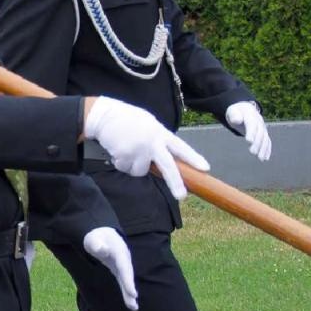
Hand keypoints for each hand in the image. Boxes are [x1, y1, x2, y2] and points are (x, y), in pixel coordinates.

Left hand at [82, 228, 137, 310]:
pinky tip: (130, 304)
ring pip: (127, 280)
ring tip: (133, 308)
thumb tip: (101, 249)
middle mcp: (124, 259)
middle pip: (128, 274)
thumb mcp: (93, 239)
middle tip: (133, 298)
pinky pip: (124, 282)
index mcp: (119, 251)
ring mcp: (123, 265)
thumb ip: (96, 244)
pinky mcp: (119, 270)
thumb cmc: (95, 238)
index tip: (131, 291)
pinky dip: (127, 292)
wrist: (102, 234)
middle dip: (130, 286)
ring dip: (130, 294)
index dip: (127, 279)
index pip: (124, 267)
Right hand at [83, 97, 208, 200]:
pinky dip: (121, 163)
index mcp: (161, 133)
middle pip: (168, 166)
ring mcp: (139, 149)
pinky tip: (118, 149)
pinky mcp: (124, 155)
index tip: (205, 169)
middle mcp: (153, 142)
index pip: (181, 148)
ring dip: (132, 165)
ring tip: (127, 148)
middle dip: (175, 182)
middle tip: (182, 196)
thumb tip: (164, 164)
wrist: (105, 115)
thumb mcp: (149, 125)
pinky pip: (125, 168)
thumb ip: (159, 141)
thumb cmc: (128, 120)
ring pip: (140, 171)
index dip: (193, 158)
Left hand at [225, 101, 270, 161]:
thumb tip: (236, 120)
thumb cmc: (236, 112)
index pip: (252, 124)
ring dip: (263, 149)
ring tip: (260, 158)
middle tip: (252, 152)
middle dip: (257, 143)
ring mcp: (262, 127)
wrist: (245, 109)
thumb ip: (234, 115)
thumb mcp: (232, 111)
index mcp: (251, 115)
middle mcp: (259, 122)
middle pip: (260, 133)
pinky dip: (267, 149)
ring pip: (265, 138)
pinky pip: (267, 141)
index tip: (249, 141)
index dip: (251, 132)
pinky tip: (265, 158)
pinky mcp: (263, 133)